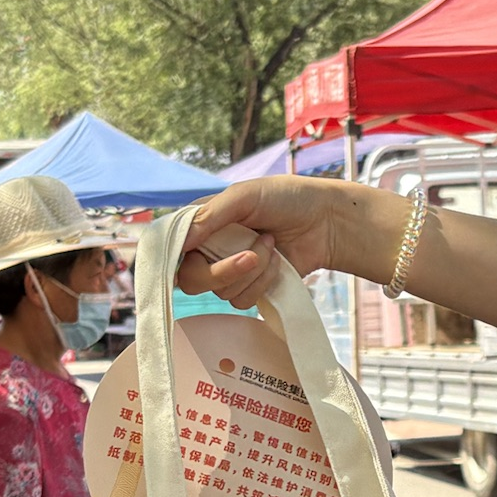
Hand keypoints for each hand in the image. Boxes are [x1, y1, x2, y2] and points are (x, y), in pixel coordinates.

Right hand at [172, 179, 396, 308]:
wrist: (326, 221)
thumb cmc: (286, 199)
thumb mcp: (245, 196)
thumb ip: (210, 215)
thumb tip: (182, 241)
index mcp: (202, 224)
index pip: (171, 248)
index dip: (174, 260)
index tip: (191, 260)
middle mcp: (210, 249)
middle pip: (191, 279)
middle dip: (223, 271)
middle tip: (250, 256)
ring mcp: (230, 271)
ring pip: (221, 292)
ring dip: (253, 271)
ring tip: (271, 244)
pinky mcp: (251, 289)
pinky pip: (242, 301)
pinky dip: (263, 283)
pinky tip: (278, 262)